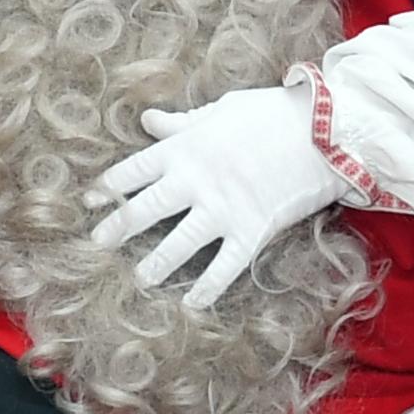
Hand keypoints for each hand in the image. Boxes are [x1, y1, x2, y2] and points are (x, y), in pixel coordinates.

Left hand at [91, 82, 346, 312]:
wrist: (325, 131)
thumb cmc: (271, 113)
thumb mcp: (221, 110)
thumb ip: (181, 123)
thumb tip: (147, 119)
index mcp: (184, 149)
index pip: (133, 170)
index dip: (108, 187)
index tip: (89, 201)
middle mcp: (196, 181)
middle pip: (145, 210)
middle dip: (118, 228)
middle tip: (96, 244)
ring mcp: (223, 209)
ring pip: (178, 244)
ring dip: (155, 265)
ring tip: (138, 279)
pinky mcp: (251, 231)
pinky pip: (223, 267)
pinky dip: (206, 288)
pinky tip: (190, 303)